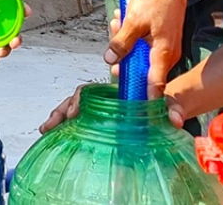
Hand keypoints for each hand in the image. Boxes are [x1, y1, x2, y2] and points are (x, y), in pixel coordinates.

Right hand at [40, 81, 191, 133]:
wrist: (169, 102)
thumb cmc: (166, 100)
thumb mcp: (172, 102)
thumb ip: (174, 110)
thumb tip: (176, 120)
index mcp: (118, 92)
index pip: (91, 91)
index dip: (80, 100)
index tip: (74, 112)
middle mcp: (107, 98)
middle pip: (77, 99)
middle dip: (61, 110)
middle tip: (50, 124)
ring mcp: (103, 108)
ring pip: (76, 108)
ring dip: (59, 116)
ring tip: (47, 129)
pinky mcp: (104, 117)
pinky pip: (82, 118)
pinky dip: (67, 124)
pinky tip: (57, 132)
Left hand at [104, 0, 189, 98]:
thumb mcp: (133, 20)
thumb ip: (122, 42)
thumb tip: (111, 61)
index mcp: (163, 53)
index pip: (154, 85)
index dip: (142, 98)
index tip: (130, 107)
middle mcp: (167, 56)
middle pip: (140, 70)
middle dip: (123, 55)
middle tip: (115, 33)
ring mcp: (165, 49)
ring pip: (139, 56)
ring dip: (125, 41)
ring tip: (119, 21)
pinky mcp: (162, 42)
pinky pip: (143, 46)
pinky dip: (132, 36)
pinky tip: (124, 21)